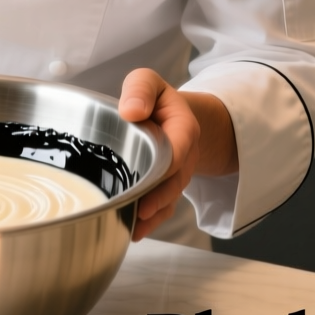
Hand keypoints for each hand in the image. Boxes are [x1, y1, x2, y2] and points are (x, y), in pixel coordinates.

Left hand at [117, 69, 236, 241]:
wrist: (164, 115)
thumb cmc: (152, 100)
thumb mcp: (146, 82)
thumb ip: (140, 89)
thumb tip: (131, 111)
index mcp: (182, 129)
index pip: (178, 150)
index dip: (166, 166)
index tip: (150, 178)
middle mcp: (183, 156)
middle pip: (175, 181)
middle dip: (159, 198)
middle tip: (140, 211)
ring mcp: (175, 175)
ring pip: (169, 198)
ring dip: (153, 215)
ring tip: (133, 227)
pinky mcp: (164, 188)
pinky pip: (163, 208)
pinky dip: (151, 222)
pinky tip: (134, 232)